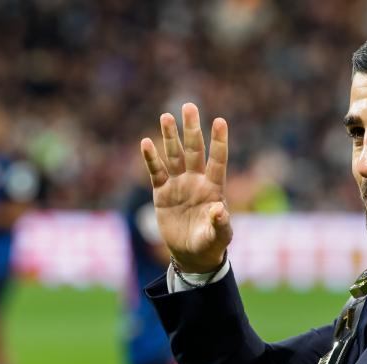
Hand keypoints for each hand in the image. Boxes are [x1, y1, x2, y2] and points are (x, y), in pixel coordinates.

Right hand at [140, 103, 231, 272]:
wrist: (192, 254)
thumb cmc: (211, 243)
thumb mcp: (219, 236)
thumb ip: (220, 223)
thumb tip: (220, 210)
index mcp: (214, 188)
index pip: (218, 160)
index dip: (219, 142)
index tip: (220, 121)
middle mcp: (196, 181)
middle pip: (194, 150)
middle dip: (191, 129)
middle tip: (188, 106)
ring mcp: (178, 185)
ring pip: (174, 156)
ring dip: (170, 137)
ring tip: (166, 116)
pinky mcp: (162, 193)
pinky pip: (156, 173)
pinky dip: (151, 159)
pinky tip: (146, 143)